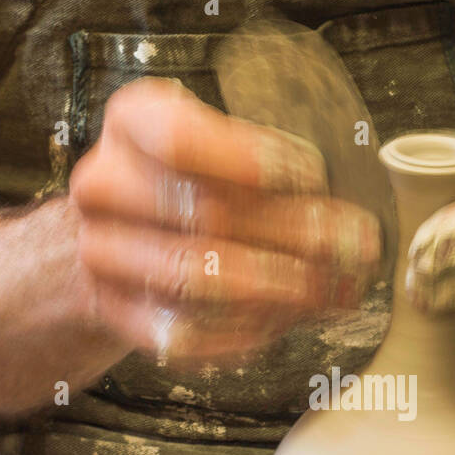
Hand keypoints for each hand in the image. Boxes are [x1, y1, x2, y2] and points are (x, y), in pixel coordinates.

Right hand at [71, 78, 382, 358]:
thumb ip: (275, 163)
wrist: (125, 230)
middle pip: (203, 213)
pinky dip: (243, 331)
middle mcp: (103, 185)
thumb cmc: (197, 179)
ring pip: (194, 279)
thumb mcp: (228, 143)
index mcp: (134, 122)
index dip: (252, 161)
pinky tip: (286, 320)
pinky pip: (182, 333)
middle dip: (293, 234)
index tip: (312, 176)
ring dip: (275, 289)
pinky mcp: (115, 310)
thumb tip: (348, 215)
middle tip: (353, 246)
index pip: (181, 140)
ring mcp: (100, 252)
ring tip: (329, 290)